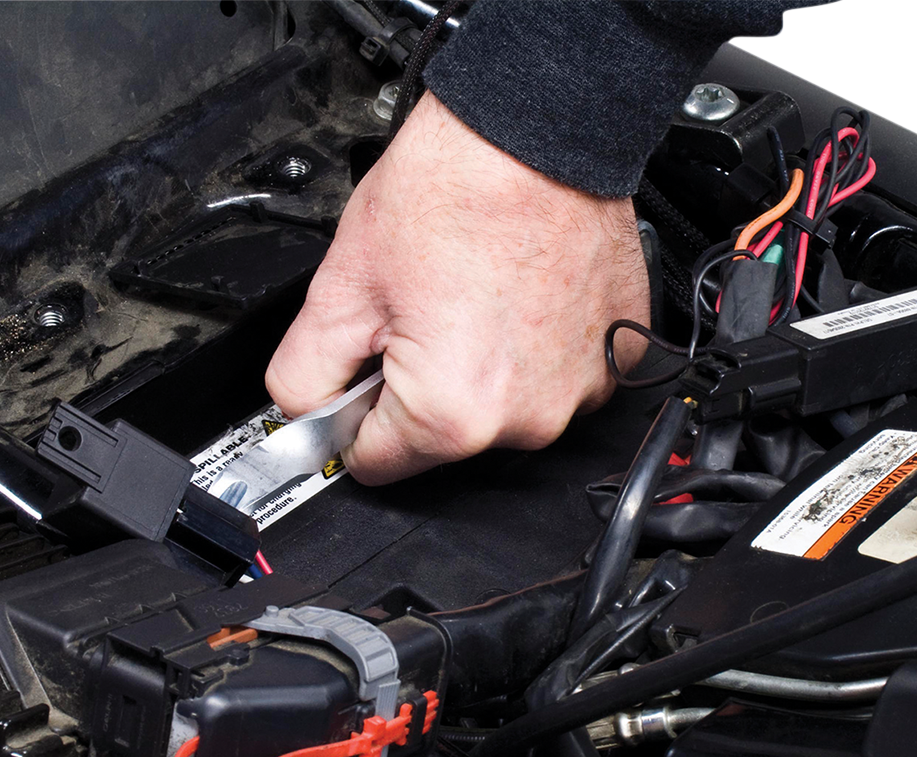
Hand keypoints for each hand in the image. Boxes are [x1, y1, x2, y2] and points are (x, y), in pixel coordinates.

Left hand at [265, 92, 649, 484]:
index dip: (355, 417)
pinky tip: (516, 298)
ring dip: (479, 370)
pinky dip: (531, 351)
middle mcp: (526, 421)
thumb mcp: (339, 286)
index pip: (375, 464)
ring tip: (471, 296)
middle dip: (417, 388)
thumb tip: (303, 417)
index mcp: (452, 415)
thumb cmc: (452, 191)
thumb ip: (302, 377)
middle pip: (441, 439)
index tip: (362, 376)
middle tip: (419, 312)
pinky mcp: (613, 362)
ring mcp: (579, 394)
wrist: (535, 132)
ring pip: (498, 412)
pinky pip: (551, 381)